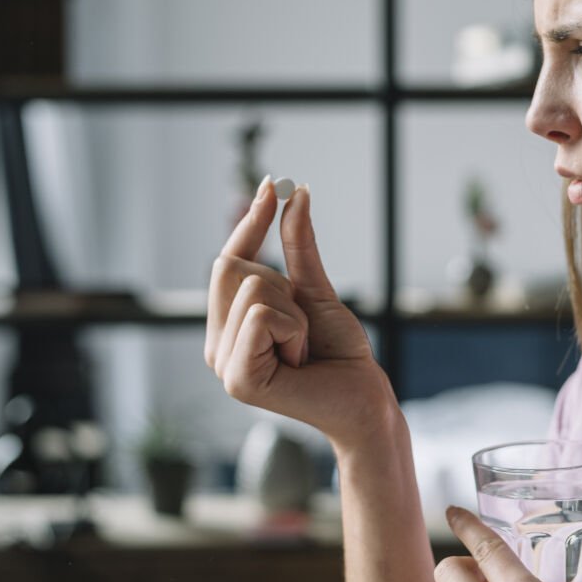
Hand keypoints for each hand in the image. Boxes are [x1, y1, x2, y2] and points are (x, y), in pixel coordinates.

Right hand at [205, 177, 396, 451]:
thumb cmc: (340, 352)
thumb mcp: (316, 291)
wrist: (364, 397)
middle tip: (303, 325)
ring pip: (253, 289)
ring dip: (295, 314)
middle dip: (283, 284)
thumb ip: (299, 247)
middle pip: (232, 267)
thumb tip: (295, 195)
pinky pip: (262, 316)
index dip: (250, 222)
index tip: (272, 184)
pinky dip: (294, 329)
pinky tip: (301, 361)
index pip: (228, 260)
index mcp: (229, 325)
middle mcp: (217, 344)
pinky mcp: (238, 380)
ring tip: (303, 349)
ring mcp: (223, 364)